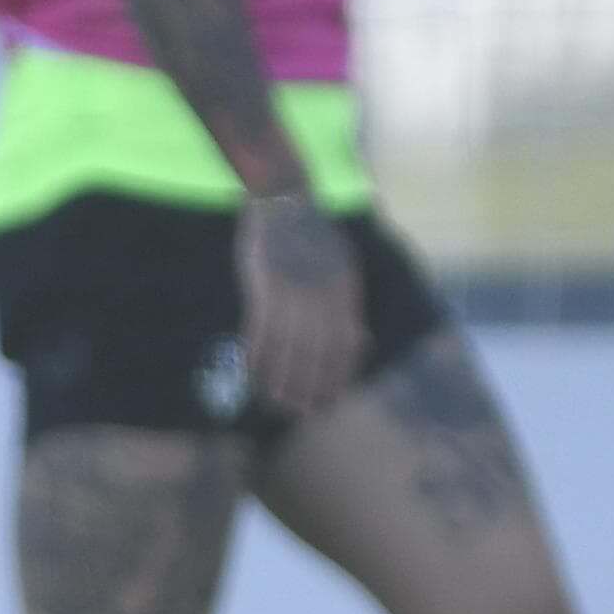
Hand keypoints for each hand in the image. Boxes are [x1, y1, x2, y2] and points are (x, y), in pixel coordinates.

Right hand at [236, 193, 364, 420]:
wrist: (285, 201)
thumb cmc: (314, 236)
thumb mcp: (346, 268)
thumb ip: (351, 306)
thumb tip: (362, 341)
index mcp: (346, 293)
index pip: (345, 347)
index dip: (336, 379)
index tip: (327, 403)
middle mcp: (323, 296)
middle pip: (316, 353)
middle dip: (308, 387)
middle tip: (297, 413)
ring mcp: (294, 290)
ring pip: (287, 345)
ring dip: (279, 377)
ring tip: (272, 400)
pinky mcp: (266, 284)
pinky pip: (260, 327)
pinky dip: (255, 352)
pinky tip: (250, 370)